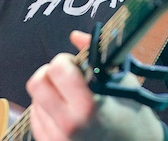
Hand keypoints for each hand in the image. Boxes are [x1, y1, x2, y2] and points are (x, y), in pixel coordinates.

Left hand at [25, 31, 165, 140]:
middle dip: (49, 73)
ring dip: (49, 93)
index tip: (75, 65)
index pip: (56, 70)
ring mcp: (58, 140)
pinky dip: (46, 109)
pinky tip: (65, 110)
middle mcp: (68, 125)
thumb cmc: (133, 115)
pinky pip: (35, 119)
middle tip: (66, 77)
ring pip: (34, 100)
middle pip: (36, 84)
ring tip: (70, 97)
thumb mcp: (122, 81)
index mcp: (88, 107)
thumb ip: (96, 54)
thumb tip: (75, 36)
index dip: (64, 61)